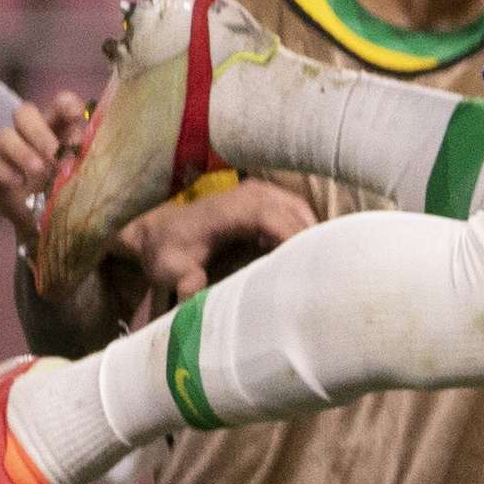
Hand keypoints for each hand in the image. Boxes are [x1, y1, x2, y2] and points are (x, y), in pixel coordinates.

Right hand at [0, 90, 94, 223]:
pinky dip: (3, 171)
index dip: (65, 103)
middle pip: (24, 113)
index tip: (76, 114)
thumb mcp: (89, 176)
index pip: (59, 103)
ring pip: (4, 135)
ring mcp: (12, 153)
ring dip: (21, 151)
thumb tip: (107, 152)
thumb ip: (92, 160)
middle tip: (53, 153)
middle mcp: (33, 134)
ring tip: (39, 171)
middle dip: (38, 131)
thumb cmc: (75, 191)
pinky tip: (19, 184)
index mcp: (60, 128)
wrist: (51, 225)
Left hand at [112, 180, 318, 300]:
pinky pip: (296, 210)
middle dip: (310, 241)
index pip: (272, 218)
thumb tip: (195, 293)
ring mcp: (259, 191)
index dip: (293, 238)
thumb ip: (184, 280)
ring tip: (316, 265)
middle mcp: (248, 193)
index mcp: (229, 209)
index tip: (308, 264)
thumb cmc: (168, 251)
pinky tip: (304, 254)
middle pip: (294, 212)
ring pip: (300, 209)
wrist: (161, 232)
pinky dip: (304, 229)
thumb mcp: (169, 269)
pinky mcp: (266, 197)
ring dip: (310, 235)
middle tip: (322, 273)